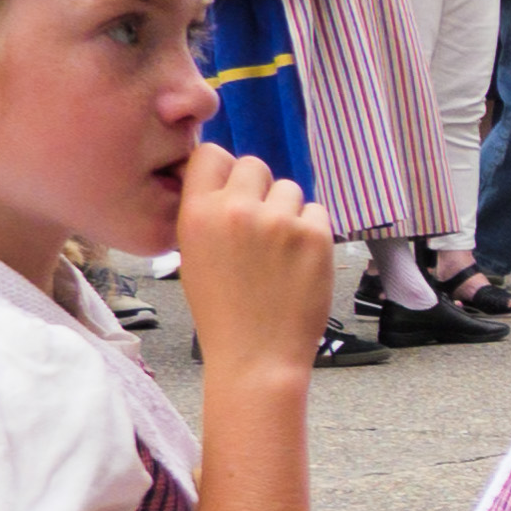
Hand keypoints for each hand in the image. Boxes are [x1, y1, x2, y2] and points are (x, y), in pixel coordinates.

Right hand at [172, 146, 330, 379]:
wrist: (257, 356)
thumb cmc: (222, 311)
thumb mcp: (193, 255)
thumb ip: (207, 213)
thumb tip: (227, 180)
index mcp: (198, 213)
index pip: (211, 154)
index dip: (223, 170)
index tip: (230, 190)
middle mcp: (238, 210)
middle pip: (254, 164)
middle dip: (257, 189)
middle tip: (259, 225)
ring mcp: (280, 221)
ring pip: (289, 189)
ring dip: (287, 211)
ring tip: (278, 250)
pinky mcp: (316, 235)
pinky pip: (317, 212)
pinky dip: (312, 231)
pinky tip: (298, 260)